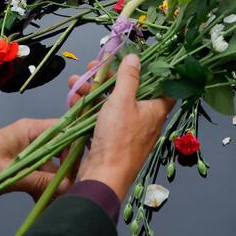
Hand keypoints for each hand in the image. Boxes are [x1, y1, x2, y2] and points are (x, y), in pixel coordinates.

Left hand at [0, 118, 69, 202]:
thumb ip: (37, 180)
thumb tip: (68, 187)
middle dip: (68, 171)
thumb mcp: (7, 172)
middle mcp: (33, 139)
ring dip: (56, 184)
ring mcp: (28, 155)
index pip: (64, 130)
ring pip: (52, 168)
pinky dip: (44, 190)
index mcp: (30, 130)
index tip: (85, 165)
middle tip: (75, 189)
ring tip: (61, 201)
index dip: (77, 145)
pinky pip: (41, 178)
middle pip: (61, 151)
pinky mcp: (22, 169)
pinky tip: (48, 204)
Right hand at [76, 55, 173, 194]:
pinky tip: (73, 100)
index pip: (162, 85)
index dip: (151, 71)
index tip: (137, 59)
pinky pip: (101, 119)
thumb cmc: (118, 139)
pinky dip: (89, 109)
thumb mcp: (122, 101)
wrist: (102, 178)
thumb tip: (135, 57)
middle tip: (94, 66)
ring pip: (112, 104)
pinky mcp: (111, 141)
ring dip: (93, 91)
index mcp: (155, 109)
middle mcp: (144, 120)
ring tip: (75, 81)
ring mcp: (127, 131)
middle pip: (130, 91)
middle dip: (110, 78)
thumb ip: (128, 77)